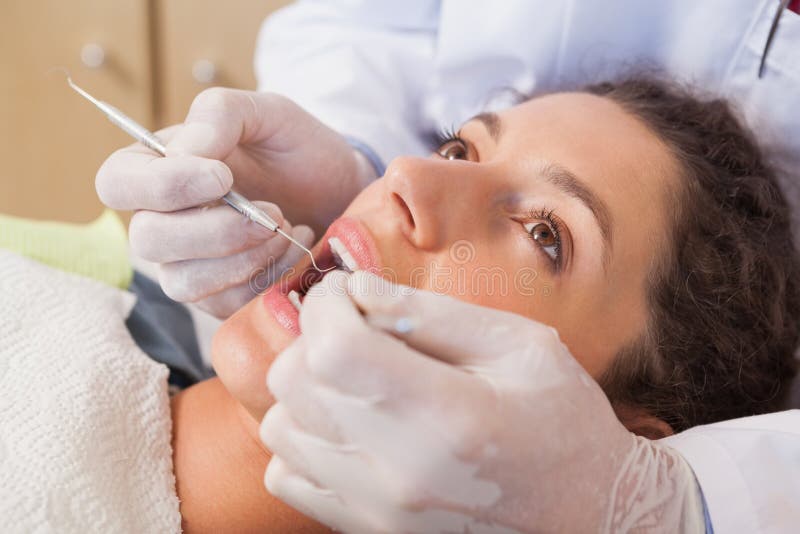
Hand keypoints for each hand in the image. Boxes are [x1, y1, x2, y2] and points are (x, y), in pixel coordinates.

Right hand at [96, 89, 376, 316]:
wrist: (340, 189)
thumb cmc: (296, 148)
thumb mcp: (266, 113)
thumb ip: (219, 115)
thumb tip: (181, 153)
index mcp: (155, 168)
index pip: (116, 184)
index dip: (164, 185)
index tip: (224, 176)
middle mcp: (160, 221)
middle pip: (147, 241)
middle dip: (215, 230)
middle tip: (272, 211)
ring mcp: (188, 265)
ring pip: (183, 283)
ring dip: (244, 257)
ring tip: (287, 227)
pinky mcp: (220, 297)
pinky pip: (225, 304)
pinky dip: (266, 277)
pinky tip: (295, 247)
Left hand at [260, 272, 705, 532]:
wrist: (590, 516)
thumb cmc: (565, 423)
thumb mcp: (520, 347)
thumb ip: (432, 314)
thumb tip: (359, 289)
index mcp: (448, 415)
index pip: (334, 348)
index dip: (325, 304)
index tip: (347, 291)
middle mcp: (400, 472)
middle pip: (294, 383)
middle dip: (312, 335)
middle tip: (356, 324)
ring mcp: (379, 510)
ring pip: (280, 427)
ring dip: (304, 385)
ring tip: (353, 373)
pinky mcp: (369, 530)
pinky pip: (287, 475)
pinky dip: (303, 436)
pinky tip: (348, 420)